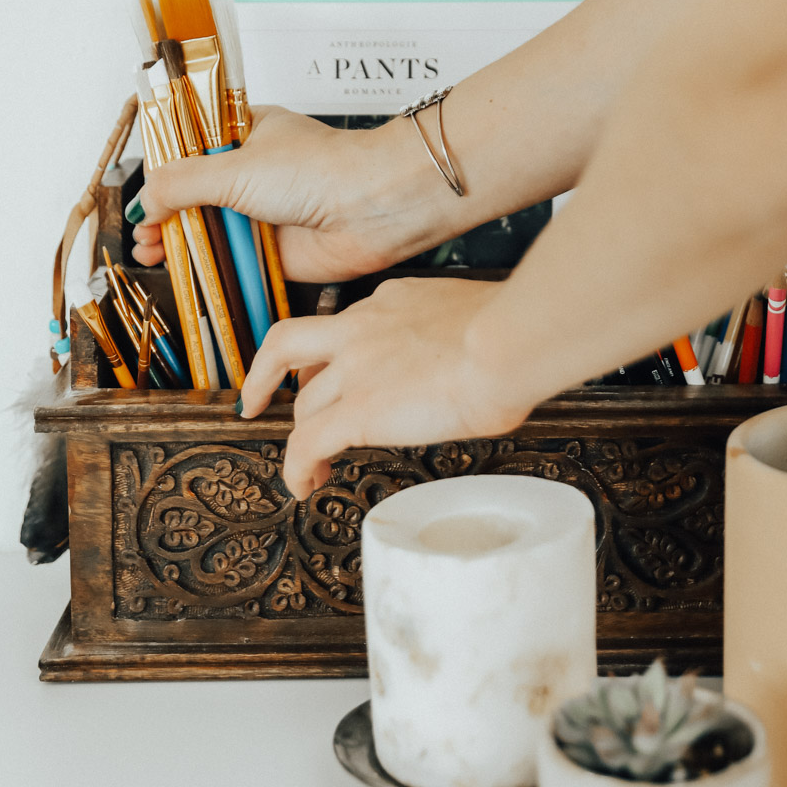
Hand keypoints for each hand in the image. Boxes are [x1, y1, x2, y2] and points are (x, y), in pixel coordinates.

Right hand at [132, 106, 443, 281]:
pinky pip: (232, 262)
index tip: (143, 191)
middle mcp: (254, 172)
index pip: (192, 147)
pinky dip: (208, 269)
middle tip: (145, 232)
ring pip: (211, 230)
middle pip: (196, 194)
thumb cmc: (320, 171)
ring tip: (153, 251)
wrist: (373, 209)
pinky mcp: (274, 250)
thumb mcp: (234, 167)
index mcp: (247, 133)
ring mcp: (264, 212)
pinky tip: (184, 272)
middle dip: (166, 214)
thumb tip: (147, 201)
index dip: (165, 170)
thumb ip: (181, 182)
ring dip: (180, 243)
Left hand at [237, 277, 529, 497]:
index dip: (333, 352)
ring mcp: (355, 367)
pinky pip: (306, 443)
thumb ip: (466, 338)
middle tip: (269, 399)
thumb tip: (490, 367)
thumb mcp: (483, 319)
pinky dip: (297, 468)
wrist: (510, 341)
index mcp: (394, 300)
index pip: (347, 324)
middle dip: (277, 379)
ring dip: (299, 434)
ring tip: (307, 465)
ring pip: (303, 402)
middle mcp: (363, 326)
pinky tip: (304, 486)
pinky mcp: (357, 410)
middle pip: (295, 351)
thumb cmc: (517, 336)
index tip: (337, 370)